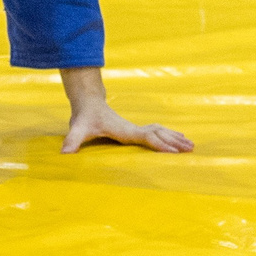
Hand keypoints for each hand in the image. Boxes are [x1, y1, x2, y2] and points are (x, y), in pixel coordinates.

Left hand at [62, 97, 194, 154]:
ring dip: (175, 137)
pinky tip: (177, 139)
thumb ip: (72, 140)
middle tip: (191, 149)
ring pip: (160, 131)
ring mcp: (135, 127)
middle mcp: (133, 128)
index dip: (159, 144)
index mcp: (124, 130)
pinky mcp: (134, 129)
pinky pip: (156, 132)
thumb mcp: (77, 128)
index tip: (173, 152)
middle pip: (159, 133)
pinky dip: (169, 135)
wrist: (88, 102)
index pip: (146, 136)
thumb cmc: (85, 117)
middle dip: (174, 141)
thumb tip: (64, 153)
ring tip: (191, 145)